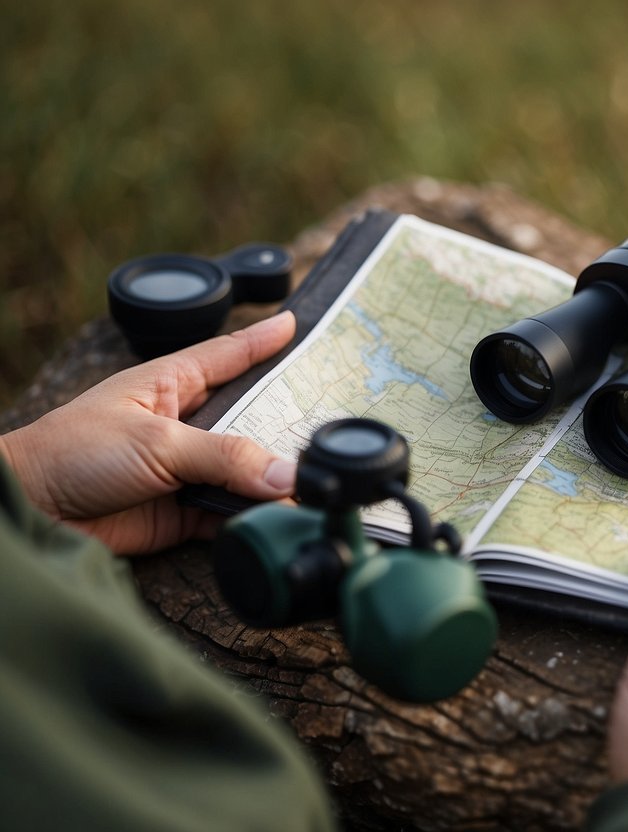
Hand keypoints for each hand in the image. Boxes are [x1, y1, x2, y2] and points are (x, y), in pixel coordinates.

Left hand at [0, 312, 297, 554]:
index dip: (263, 340)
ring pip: (246, 471)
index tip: (297, 324)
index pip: (229, 354)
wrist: (32, 512)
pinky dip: (252, 518)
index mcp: (171, 384)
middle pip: (250, 419)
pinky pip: (231, 513)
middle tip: (327, 428)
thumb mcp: (157, 442)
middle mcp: (185, 424)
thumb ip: (226, 458)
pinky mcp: (184, 512)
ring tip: (309, 484)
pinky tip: (276, 519)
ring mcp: (186, 469)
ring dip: (272, 481)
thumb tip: (287, 476)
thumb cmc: (75, 453)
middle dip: (286, 424)